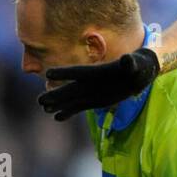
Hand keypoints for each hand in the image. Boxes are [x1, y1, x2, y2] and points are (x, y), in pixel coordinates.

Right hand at [39, 47, 159, 120]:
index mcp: (97, 72)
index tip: (48, 73)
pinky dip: (69, 112)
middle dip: (56, 94)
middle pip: (70, 89)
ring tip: (44, 109)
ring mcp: (91, 92)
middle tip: (39, 101)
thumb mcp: (135, 64)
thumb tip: (128, 59)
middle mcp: (90, 82)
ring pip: (71, 99)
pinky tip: (57, 118)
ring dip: (58, 104)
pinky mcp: (94, 101)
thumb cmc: (137, 65)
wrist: (137, 74)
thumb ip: (130, 63)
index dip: (65, 73)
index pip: (79, 72)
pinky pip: (79, 107)